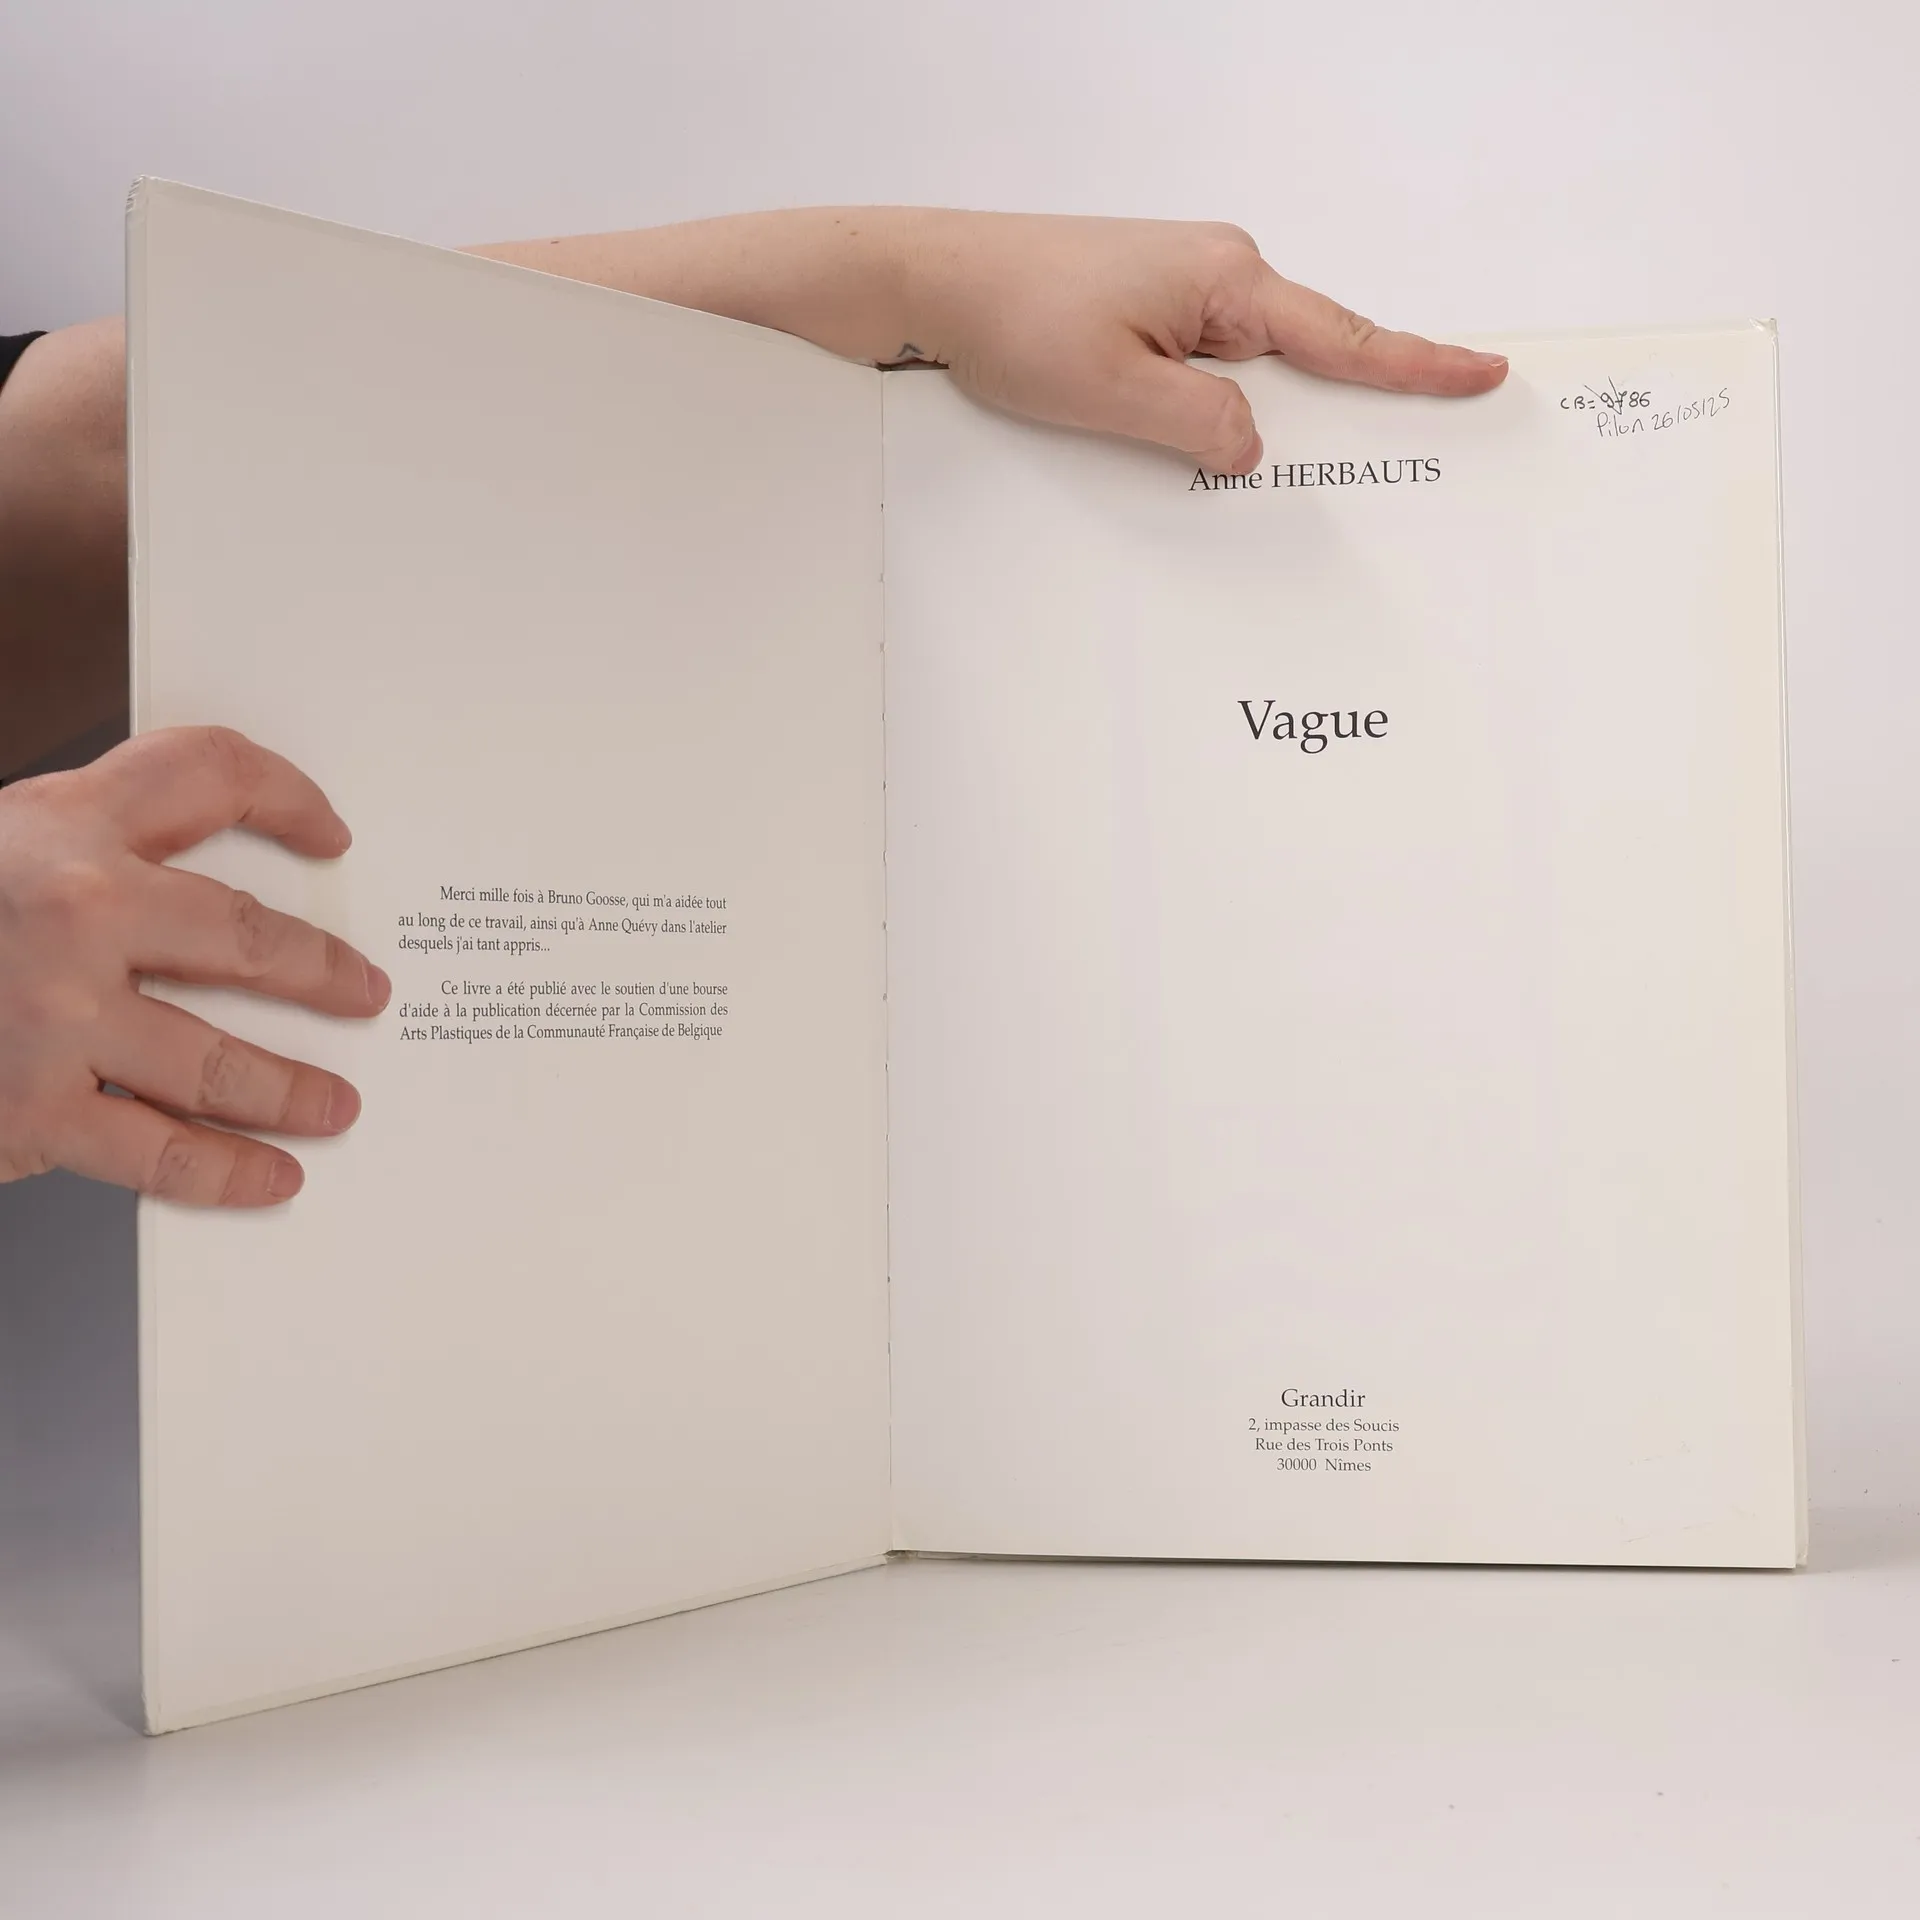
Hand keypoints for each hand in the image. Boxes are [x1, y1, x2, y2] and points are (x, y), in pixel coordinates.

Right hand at [0, 727, 388, 1205]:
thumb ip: (92, 854)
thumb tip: (208, 901)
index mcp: (63, 822)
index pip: (206, 771)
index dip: (286, 794)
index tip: (332, 835)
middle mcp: (73, 908)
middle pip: (249, 933)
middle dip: (323, 974)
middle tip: (368, 994)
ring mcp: (53, 1014)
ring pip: (220, 1060)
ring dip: (293, 1090)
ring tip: (339, 1106)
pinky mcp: (30, 1110)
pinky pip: (161, 1152)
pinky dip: (226, 1172)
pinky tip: (270, 1180)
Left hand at [474, 207, 1504, 475]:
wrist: (927, 284)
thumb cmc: (1009, 318)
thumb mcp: (1113, 394)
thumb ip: (1201, 424)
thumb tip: (1255, 449)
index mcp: (1224, 282)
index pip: (1344, 337)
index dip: (1417, 365)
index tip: (1484, 375)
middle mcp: (1213, 275)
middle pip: (1314, 352)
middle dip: (1364, 399)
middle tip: (1426, 438)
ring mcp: (1178, 292)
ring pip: (1257, 370)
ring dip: (1278, 417)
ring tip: (1317, 475)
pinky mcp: (1143, 315)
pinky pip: (1209, 370)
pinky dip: (1224, 410)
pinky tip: (1220, 453)